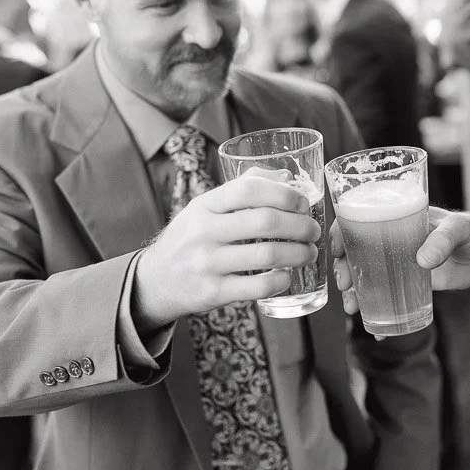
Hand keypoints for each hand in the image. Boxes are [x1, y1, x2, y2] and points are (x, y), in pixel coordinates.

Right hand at [132, 171, 319, 325]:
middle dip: (301, 226)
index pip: (249, 189)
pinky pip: (257, 286)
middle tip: (314, 231)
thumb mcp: (205, 208)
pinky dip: (280, 280)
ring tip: (309, 253)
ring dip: (299, 254)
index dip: (284, 194)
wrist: (155, 280)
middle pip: (266, 222)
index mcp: (204, 205)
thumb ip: (241, 189)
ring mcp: (207, 263)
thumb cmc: (191, 239)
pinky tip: (288, 276)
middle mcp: (204, 231)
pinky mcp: (213, 292)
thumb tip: (286, 177)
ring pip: (267, 255)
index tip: (303, 203)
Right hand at [331, 207, 469, 316]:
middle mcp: (389, 239)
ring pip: (364, 276)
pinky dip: (375, 313)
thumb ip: (442, 240)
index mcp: (395, 217)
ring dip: (352, 292)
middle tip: (345, 285)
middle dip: (342, 268)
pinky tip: (374, 331)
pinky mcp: (405, 283)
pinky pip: (383, 296)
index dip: (341, 232)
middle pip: (354, 251)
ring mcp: (395, 263)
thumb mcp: (459, 229)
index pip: (358, 218)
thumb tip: (422, 260)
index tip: (337, 250)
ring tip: (352, 308)